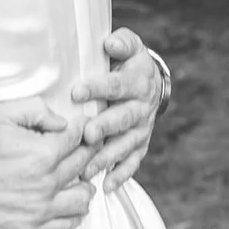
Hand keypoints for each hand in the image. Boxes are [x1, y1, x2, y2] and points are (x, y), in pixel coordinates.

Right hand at [0, 102, 95, 228]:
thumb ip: (35, 111)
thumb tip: (62, 122)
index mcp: (42, 153)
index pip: (79, 138)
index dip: (82, 129)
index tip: (81, 127)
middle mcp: (46, 184)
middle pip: (84, 165)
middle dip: (87, 153)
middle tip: (81, 147)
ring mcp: (40, 210)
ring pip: (82, 198)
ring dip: (83, 184)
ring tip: (74, 177)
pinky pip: (67, 224)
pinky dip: (74, 212)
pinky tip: (66, 202)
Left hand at [72, 28, 163, 191]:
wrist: (151, 82)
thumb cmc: (129, 63)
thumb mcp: (130, 47)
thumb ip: (122, 42)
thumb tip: (111, 43)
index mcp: (138, 82)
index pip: (118, 85)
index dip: (98, 88)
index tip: (76, 92)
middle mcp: (142, 108)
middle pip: (124, 118)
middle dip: (105, 127)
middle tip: (87, 134)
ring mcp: (142, 129)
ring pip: (126, 145)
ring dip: (108, 157)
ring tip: (88, 168)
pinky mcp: (140, 145)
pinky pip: (133, 162)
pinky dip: (121, 175)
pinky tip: (106, 186)